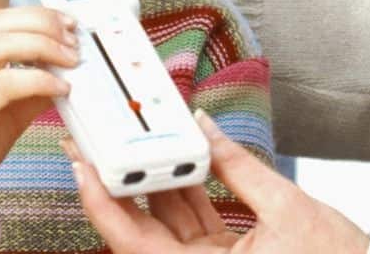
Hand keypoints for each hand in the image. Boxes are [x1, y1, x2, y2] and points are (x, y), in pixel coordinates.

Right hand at [0, 6, 78, 213]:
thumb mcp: (2, 114)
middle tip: (74, 39)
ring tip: (71, 60)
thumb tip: (66, 76)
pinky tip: (59, 90)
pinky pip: (4, 85)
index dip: (35, 15)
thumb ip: (28, 92)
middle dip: (43, 24)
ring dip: (43, 46)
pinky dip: (37, 80)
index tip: (66, 23)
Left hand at [67, 110, 369, 252]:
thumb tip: (204, 127)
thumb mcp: (287, 208)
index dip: (101, 203)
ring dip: (149, 185)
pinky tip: (175, 157)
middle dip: (116, 185)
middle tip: (92, 144)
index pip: (133, 242)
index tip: (82, 166)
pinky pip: (192, 224)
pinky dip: (183, 192)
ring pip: (165, 225)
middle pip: (141, 230)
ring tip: (129, 140)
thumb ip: (238, 167)